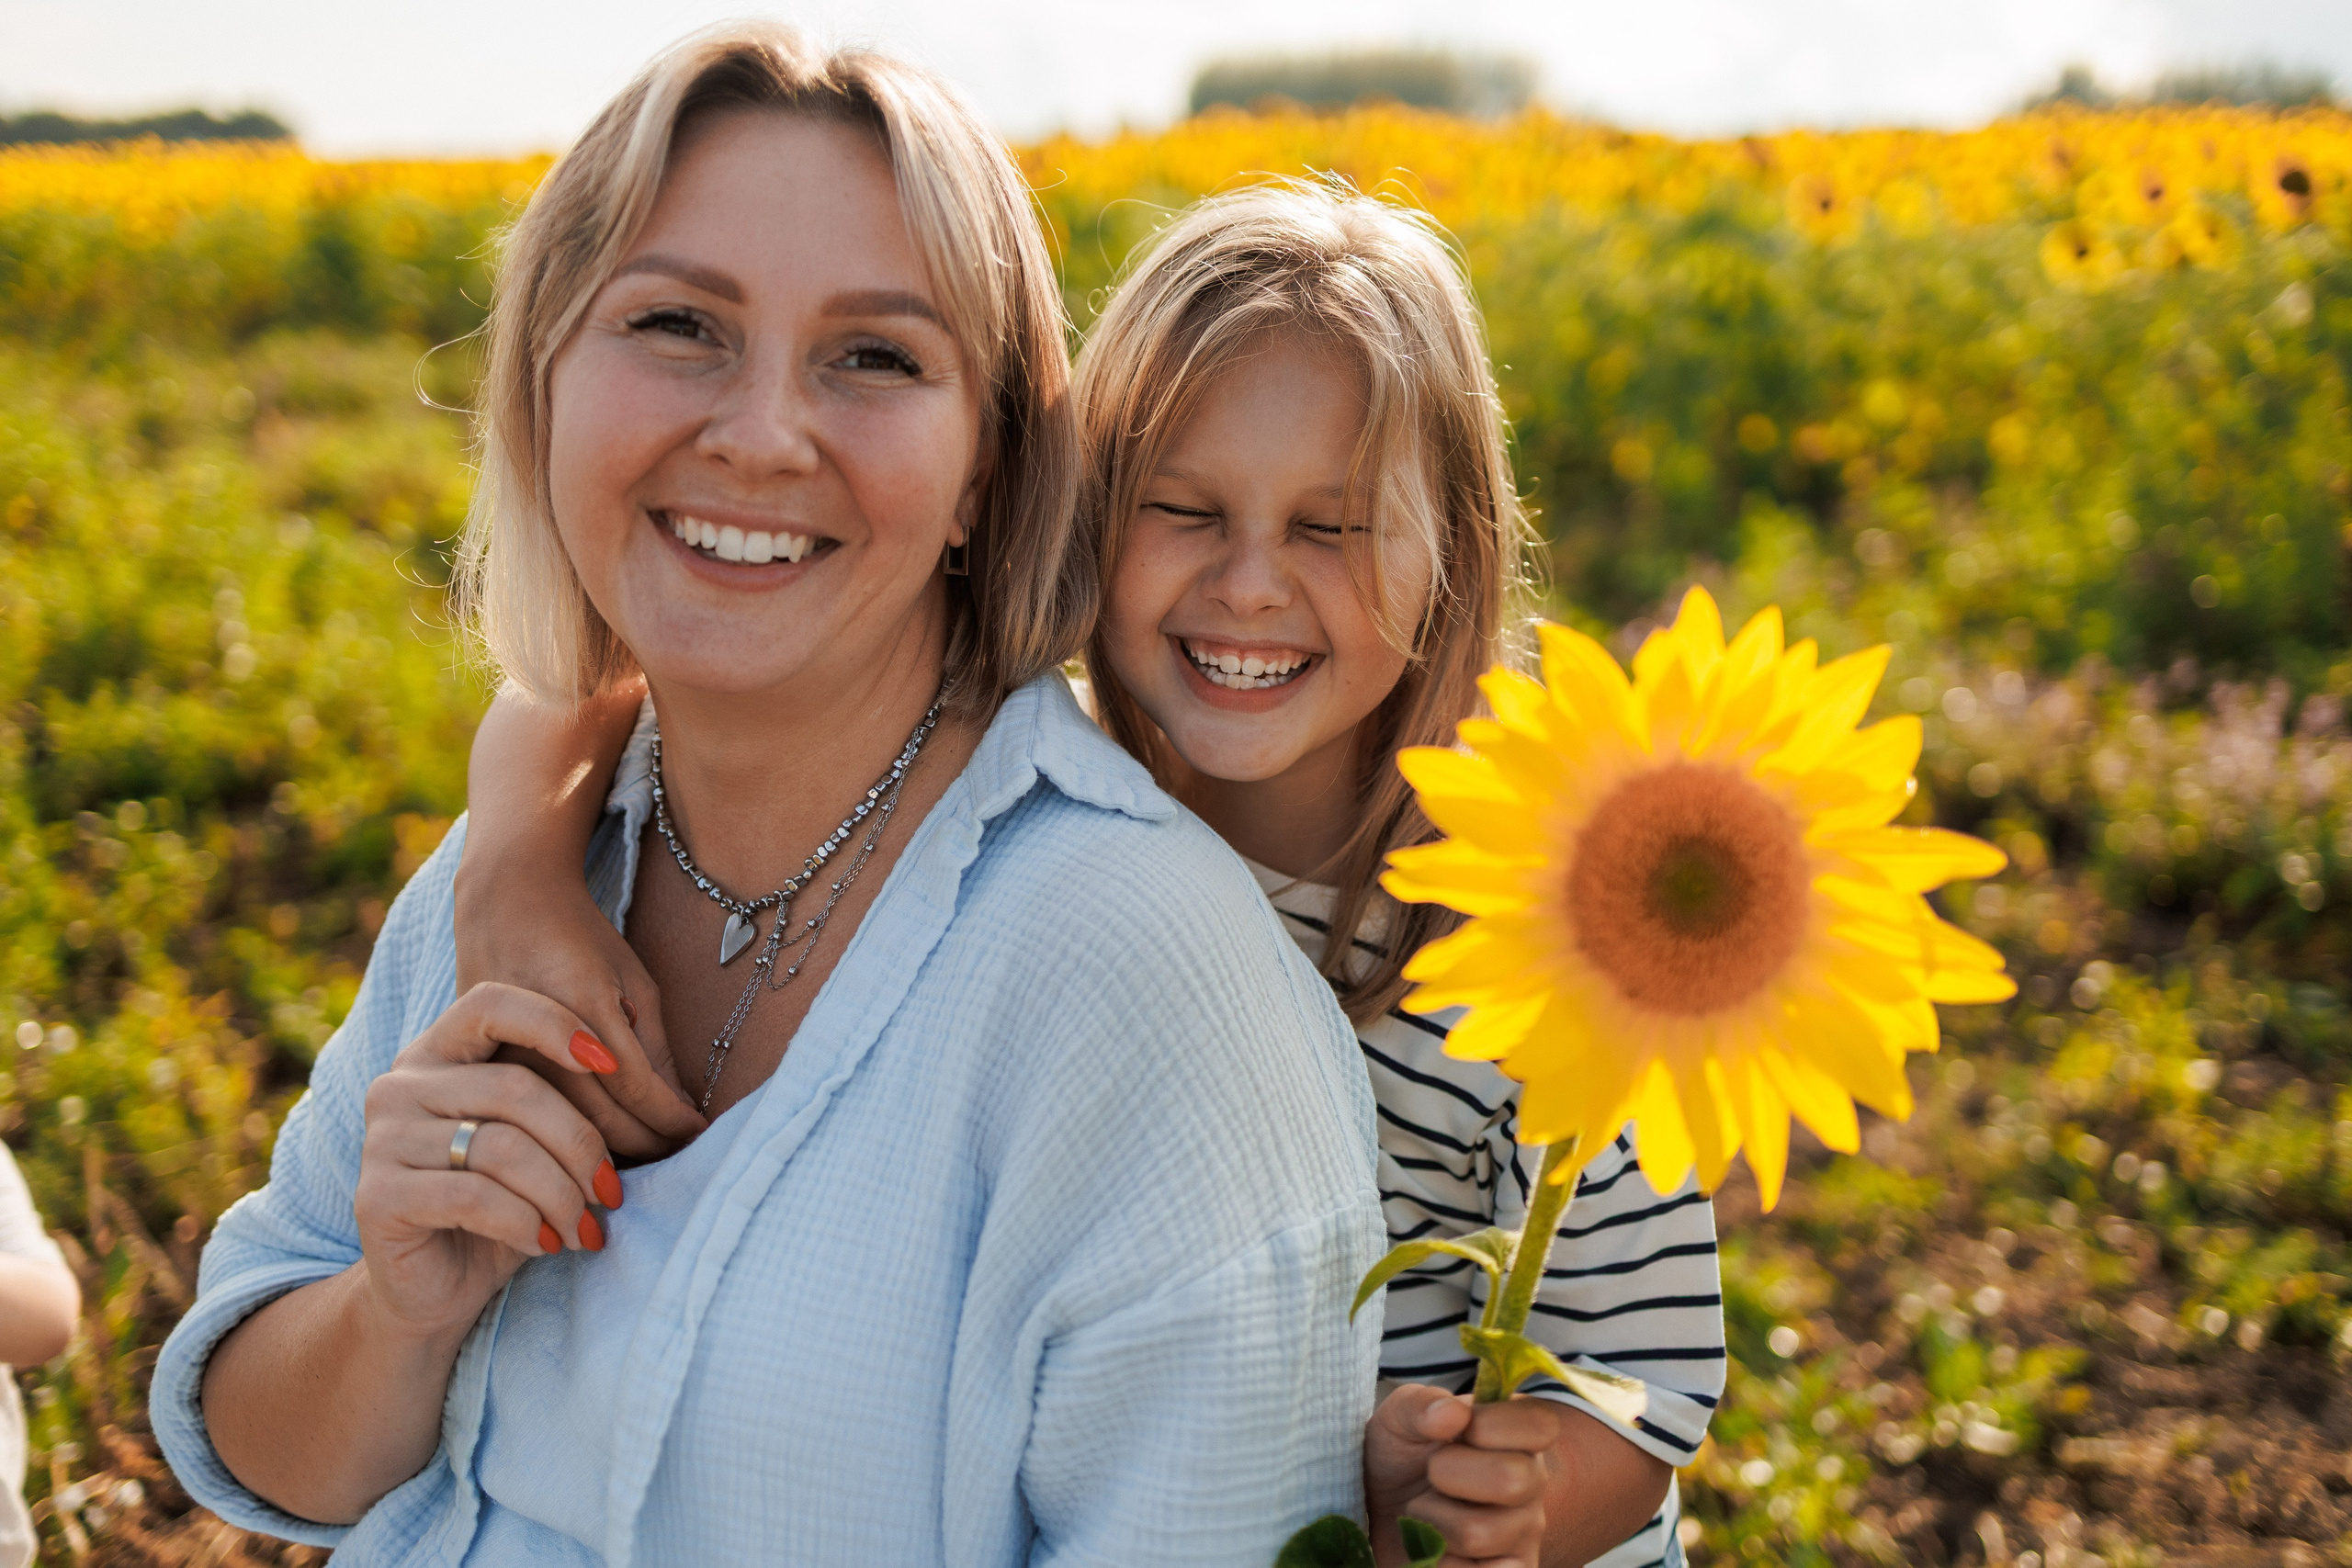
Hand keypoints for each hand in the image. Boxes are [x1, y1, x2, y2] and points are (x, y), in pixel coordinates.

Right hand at [353, 982, 629, 1340]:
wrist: (436, 1293)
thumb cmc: (502, 1209)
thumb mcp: (538, 1146)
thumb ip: (566, 1102)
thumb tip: (660, 1093)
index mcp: (437, 1055)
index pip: (491, 1004)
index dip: (555, 1024)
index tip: (611, 1063)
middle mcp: (400, 1085)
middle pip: (516, 1087)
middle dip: (580, 1144)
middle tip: (610, 1193)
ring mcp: (382, 1139)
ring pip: (503, 1147)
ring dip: (561, 1195)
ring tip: (584, 1229)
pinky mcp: (377, 1196)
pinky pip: (476, 1196)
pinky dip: (526, 1223)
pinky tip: (545, 1245)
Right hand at [453, 842, 705, 1160]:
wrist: (504, 906)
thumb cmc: (580, 940)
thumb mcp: (632, 981)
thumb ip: (654, 1049)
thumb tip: (680, 1113)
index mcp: (581, 1004)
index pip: (634, 1085)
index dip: (670, 1117)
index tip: (699, 1131)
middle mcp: (535, 1034)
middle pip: (599, 1117)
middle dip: (648, 1143)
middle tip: (680, 1153)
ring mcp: (497, 1053)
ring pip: (562, 1130)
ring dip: (609, 1154)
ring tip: (644, 1160)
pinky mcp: (471, 1068)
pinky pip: (525, 1124)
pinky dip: (566, 1144)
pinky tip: (592, 1154)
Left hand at [1365, 1386, 1560, 1567]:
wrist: (1379, 1513)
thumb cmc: (1399, 1458)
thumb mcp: (1398, 1419)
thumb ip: (1422, 1405)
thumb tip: (1453, 1414)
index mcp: (1517, 1435)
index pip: (1539, 1424)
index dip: (1488, 1425)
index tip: (1458, 1430)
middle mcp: (1532, 1483)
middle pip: (1513, 1479)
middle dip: (1448, 1474)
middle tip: (1432, 1475)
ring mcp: (1523, 1533)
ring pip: (1478, 1533)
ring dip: (1432, 1523)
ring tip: (1427, 1513)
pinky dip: (1441, 1565)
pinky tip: (1435, 1550)